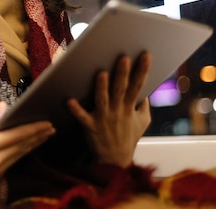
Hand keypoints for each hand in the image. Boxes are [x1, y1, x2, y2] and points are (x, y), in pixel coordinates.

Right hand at [0, 102, 54, 195]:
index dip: (34, 129)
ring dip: (31, 146)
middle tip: (51, 127)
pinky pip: (9, 166)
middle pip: (22, 147)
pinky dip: (18, 155)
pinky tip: (24, 148)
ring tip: (42, 136)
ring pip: (17, 158)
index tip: (47, 122)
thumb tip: (4, 107)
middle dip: (37, 137)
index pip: (17, 136)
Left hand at [67, 52, 151, 166]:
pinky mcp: (90, 127)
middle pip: (121, 89)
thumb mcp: (142, 121)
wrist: (115, 160)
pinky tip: (69, 100)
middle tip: (123, 58)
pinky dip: (76, 110)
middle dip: (122, 74)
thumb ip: (144, 105)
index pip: (138, 86)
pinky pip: (82, 117)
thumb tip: (146, 90)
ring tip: (101, 73)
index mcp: (128, 108)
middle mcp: (117, 111)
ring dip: (101, 87)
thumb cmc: (128, 137)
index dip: (142, 70)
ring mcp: (103, 118)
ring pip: (102, 100)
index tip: (146, 55)